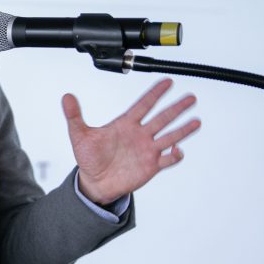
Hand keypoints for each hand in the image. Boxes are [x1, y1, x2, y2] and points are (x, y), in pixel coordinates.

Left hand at [62, 78, 199, 206]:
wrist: (95, 182)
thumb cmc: (89, 158)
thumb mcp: (80, 135)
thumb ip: (75, 116)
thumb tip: (66, 97)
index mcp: (125, 124)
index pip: (143, 105)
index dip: (155, 93)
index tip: (168, 81)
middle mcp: (140, 134)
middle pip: (162, 118)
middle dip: (177, 107)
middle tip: (191, 97)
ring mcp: (147, 150)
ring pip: (170, 136)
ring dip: (183, 129)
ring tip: (196, 121)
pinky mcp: (151, 165)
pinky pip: (168, 159)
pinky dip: (175, 155)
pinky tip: (178, 150)